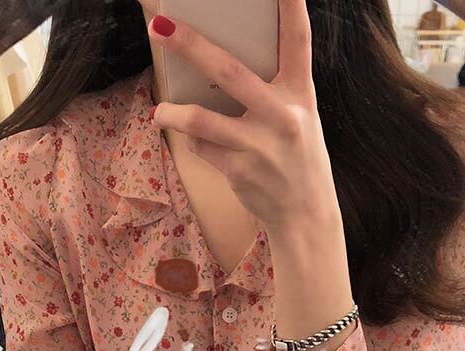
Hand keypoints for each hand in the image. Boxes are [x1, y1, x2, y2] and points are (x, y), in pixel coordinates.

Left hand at [147, 0, 339, 230]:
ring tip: (158, 112)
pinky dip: (195, 143)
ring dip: (172, 114)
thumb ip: (272, 92)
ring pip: (201, 120)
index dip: (290, 5)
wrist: (306, 216)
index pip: (298, 41)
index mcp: (301, 95)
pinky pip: (202, 148)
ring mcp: (260, 146)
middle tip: (159, 25)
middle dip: (191, 45)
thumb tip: (218, 65)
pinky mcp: (240, 171)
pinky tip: (197, 144)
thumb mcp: (299, 119)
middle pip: (230, 72)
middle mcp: (283, 117)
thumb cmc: (297, 159)